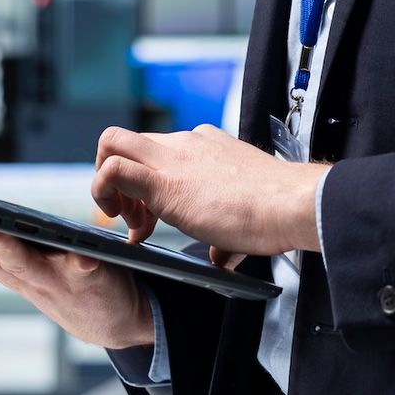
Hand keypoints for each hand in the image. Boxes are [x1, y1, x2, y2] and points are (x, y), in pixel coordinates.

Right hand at [0, 216, 153, 349]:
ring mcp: (57, 280)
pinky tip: (83, 255)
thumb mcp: (24, 268)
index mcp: (10, 268)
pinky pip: (85, 269)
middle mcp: (27, 275)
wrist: (114, 320)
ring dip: (7, 249)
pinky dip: (82, 262)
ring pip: (26, 264)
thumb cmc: (63, 282)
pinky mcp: (92, 280)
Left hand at [93, 124, 326, 260]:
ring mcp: (173, 158)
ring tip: (132, 225)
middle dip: (119, 181)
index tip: (154, 220)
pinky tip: (130, 227)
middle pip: (128, 141)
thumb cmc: (276, 209)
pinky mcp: (165, 181)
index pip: (158, 152)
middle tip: (135, 219)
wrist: (290, 204)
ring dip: (107, 185)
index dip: (147, 188)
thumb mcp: (241, 212)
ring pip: (111, 142)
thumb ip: (225, 232)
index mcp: (204, 146)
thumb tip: (221, 253)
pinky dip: (105, 193)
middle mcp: (185, 144)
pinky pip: (114, 170)